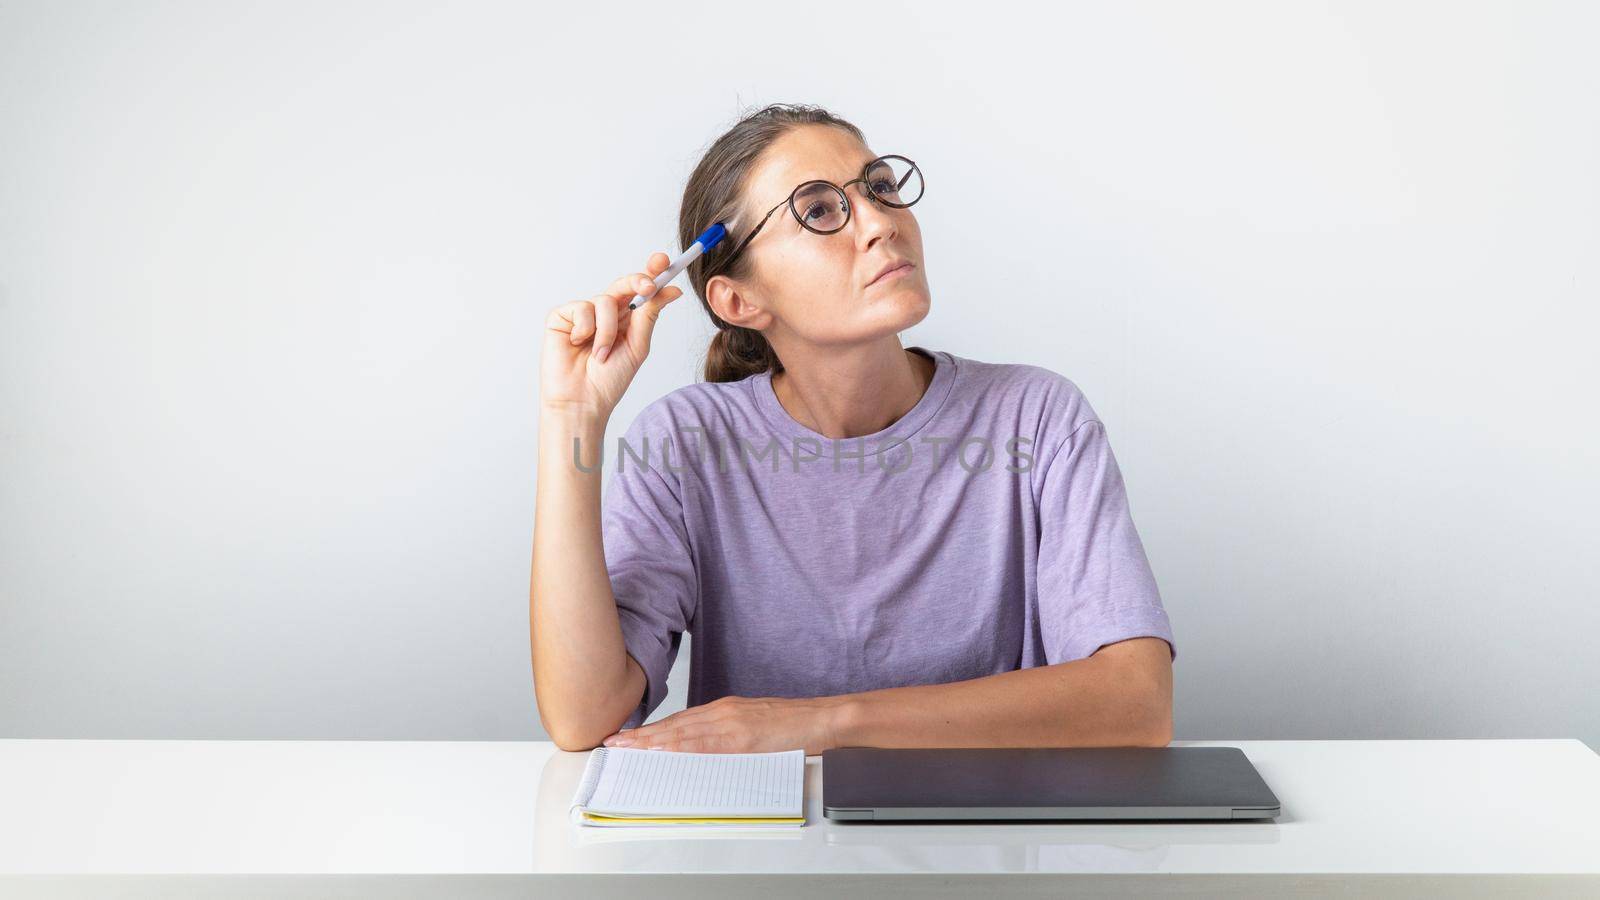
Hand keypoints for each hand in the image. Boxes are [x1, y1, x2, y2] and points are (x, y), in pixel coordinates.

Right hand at [541, 252, 684, 417]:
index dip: (651, 273)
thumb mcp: (637, 346)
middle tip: (648, 286)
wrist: (582, 401)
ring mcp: (583, 314)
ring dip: (608, 330)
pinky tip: (578, 345)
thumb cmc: (609, 380)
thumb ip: (649, 315)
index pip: (639, 290)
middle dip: (637, 280)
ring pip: (605, 300)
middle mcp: (605, 313)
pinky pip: (581, 308)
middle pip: (623, 285)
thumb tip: (671, 289)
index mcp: (626, 319)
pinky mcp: (561, 317)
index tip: (664, 262)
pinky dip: (586, 329)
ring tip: (601, 354)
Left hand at [601, 695, 847, 755]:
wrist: (823, 719)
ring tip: (627, 748)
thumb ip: (727, 735)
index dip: (652, 730)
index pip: (680, 721)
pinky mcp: (743, 737)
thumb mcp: (754, 725)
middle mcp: (724, 712)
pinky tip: (663, 753)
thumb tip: (702, 754)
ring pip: (683, 733)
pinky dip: (680, 748)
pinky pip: (705, 744)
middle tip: (614, 742)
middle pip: (675, 725)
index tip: (629, 736)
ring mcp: (732, 723)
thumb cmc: (793, 725)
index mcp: (725, 709)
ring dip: (652, 742)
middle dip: (642, 735)